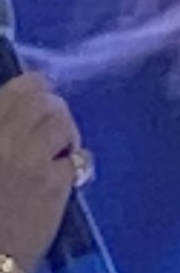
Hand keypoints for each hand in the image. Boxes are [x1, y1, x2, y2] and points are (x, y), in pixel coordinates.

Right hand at [0, 69, 90, 272]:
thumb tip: (20, 117)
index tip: (37, 94)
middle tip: (50, 122)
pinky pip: (78, 157)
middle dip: (52, 105)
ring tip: (58, 148)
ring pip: (62, 121)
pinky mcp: (54, 185)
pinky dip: (76, 160)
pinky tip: (65, 172)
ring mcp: (30, 161)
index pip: (17, 90)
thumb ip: (4, 132)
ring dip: (65, 130)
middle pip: (43, 98)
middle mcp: (4, 140)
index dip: (33, 87)